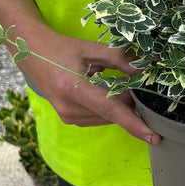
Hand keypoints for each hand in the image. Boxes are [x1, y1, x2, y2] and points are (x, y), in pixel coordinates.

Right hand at [16, 30, 160, 144]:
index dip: (134, 123)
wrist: (31, 55)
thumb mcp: (90, 49)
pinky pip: (99, 117)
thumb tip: (142, 69)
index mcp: (73, 89)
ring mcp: (68, 116)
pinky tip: (108, 90)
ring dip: (118, 104)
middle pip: (112, 113)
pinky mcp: (69, 119)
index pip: (110, 110)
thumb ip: (117, 58)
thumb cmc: (61, 49)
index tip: (153, 136)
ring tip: (116, 81)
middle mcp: (69, 108)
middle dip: (129, 101)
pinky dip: (108, 107)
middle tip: (133, 80)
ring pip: (107, 117)